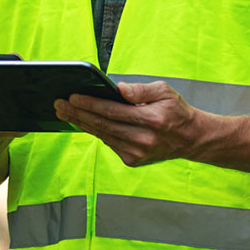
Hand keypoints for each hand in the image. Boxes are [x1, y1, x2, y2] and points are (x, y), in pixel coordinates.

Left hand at [53, 81, 203, 166]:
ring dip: (81, 123)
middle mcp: (143, 139)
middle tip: (59, 104)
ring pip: (102, 135)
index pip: (113, 111)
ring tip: (64, 112)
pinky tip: (82, 122)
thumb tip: (119, 89)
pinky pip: (109, 143)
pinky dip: (95, 132)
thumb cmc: (176, 111)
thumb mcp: (164, 92)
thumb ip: (141, 90)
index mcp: (151, 120)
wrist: (191, 139)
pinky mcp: (132, 161)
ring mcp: (137, 153)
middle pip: (102, 125)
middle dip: (77, 113)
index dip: (90, 104)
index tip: (72, 97)